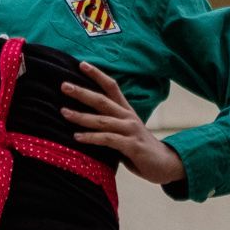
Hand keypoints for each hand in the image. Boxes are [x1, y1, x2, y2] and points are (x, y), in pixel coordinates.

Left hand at [62, 61, 185, 186]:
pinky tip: (77, 137)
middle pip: (102, 100)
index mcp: (126, 111)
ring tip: (64, 112)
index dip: (97, 75)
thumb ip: (108, 126)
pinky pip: (108, 139)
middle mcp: (128, 117)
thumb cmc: (140, 149)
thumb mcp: (124, 133)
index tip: (82, 64)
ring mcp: (131, 130)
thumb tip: (84, 122)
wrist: (166, 165)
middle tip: (64, 86)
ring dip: (81, 116)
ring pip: (102, 120)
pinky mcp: (132, 146)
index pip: (112, 87)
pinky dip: (91, 137)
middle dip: (82, 92)